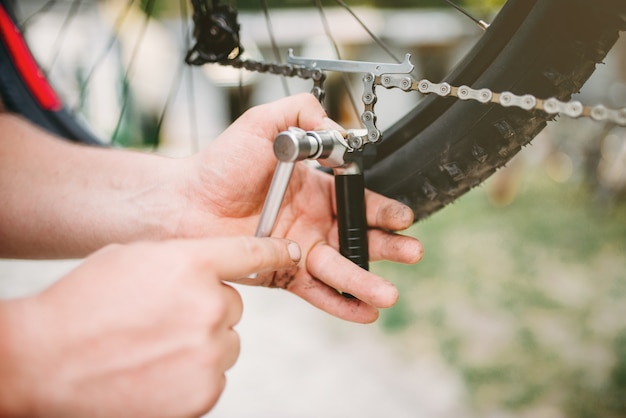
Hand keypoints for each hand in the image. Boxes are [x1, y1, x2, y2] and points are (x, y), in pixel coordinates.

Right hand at [0, 237, 299, 417]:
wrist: (43, 361)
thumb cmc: (80, 306)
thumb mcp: (131, 259)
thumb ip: (180, 260)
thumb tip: (208, 269)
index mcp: (192, 264)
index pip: (251, 254)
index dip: (273, 252)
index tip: (291, 252)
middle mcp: (210, 306)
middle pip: (233, 306)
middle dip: (208, 311)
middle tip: (166, 320)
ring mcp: (209, 353)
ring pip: (226, 343)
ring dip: (202, 345)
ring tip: (154, 348)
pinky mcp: (204, 393)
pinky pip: (214, 376)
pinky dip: (192, 376)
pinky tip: (156, 371)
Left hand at [177, 93, 423, 323]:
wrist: (185, 202)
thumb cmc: (220, 163)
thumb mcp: (264, 123)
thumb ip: (302, 113)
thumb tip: (338, 129)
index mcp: (314, 188)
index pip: (357, 200)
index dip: (380, 210)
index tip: (401, 217)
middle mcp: (312, 220)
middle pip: (358, 237)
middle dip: (387, 246)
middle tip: (411, 252)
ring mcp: (298, 250)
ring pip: (340, 268)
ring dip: (367, 281)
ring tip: (389, 293)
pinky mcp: (281, 274)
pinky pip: (315, 292)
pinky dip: (339, 303)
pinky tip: (363, 313)